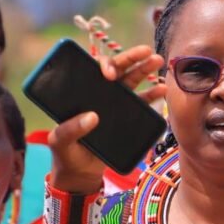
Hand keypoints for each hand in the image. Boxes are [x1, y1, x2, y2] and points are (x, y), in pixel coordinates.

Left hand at [47, 46, 162, 192]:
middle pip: (116, 69)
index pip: (93, 69)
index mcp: (81, 92)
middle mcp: (99, 93)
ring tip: (157, 60)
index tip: (109, 74)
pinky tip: (162, 89)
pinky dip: (153, 94)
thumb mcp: (60, 142)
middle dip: (130, 57)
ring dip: (145, 69)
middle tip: (145, 51)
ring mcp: (114, 103)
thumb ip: (70, 130)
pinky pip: (141, 102)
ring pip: (131, 81)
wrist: (80, 173)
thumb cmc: (66, 153)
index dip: (103, 65)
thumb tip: (92, 117)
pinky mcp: (126, 116)